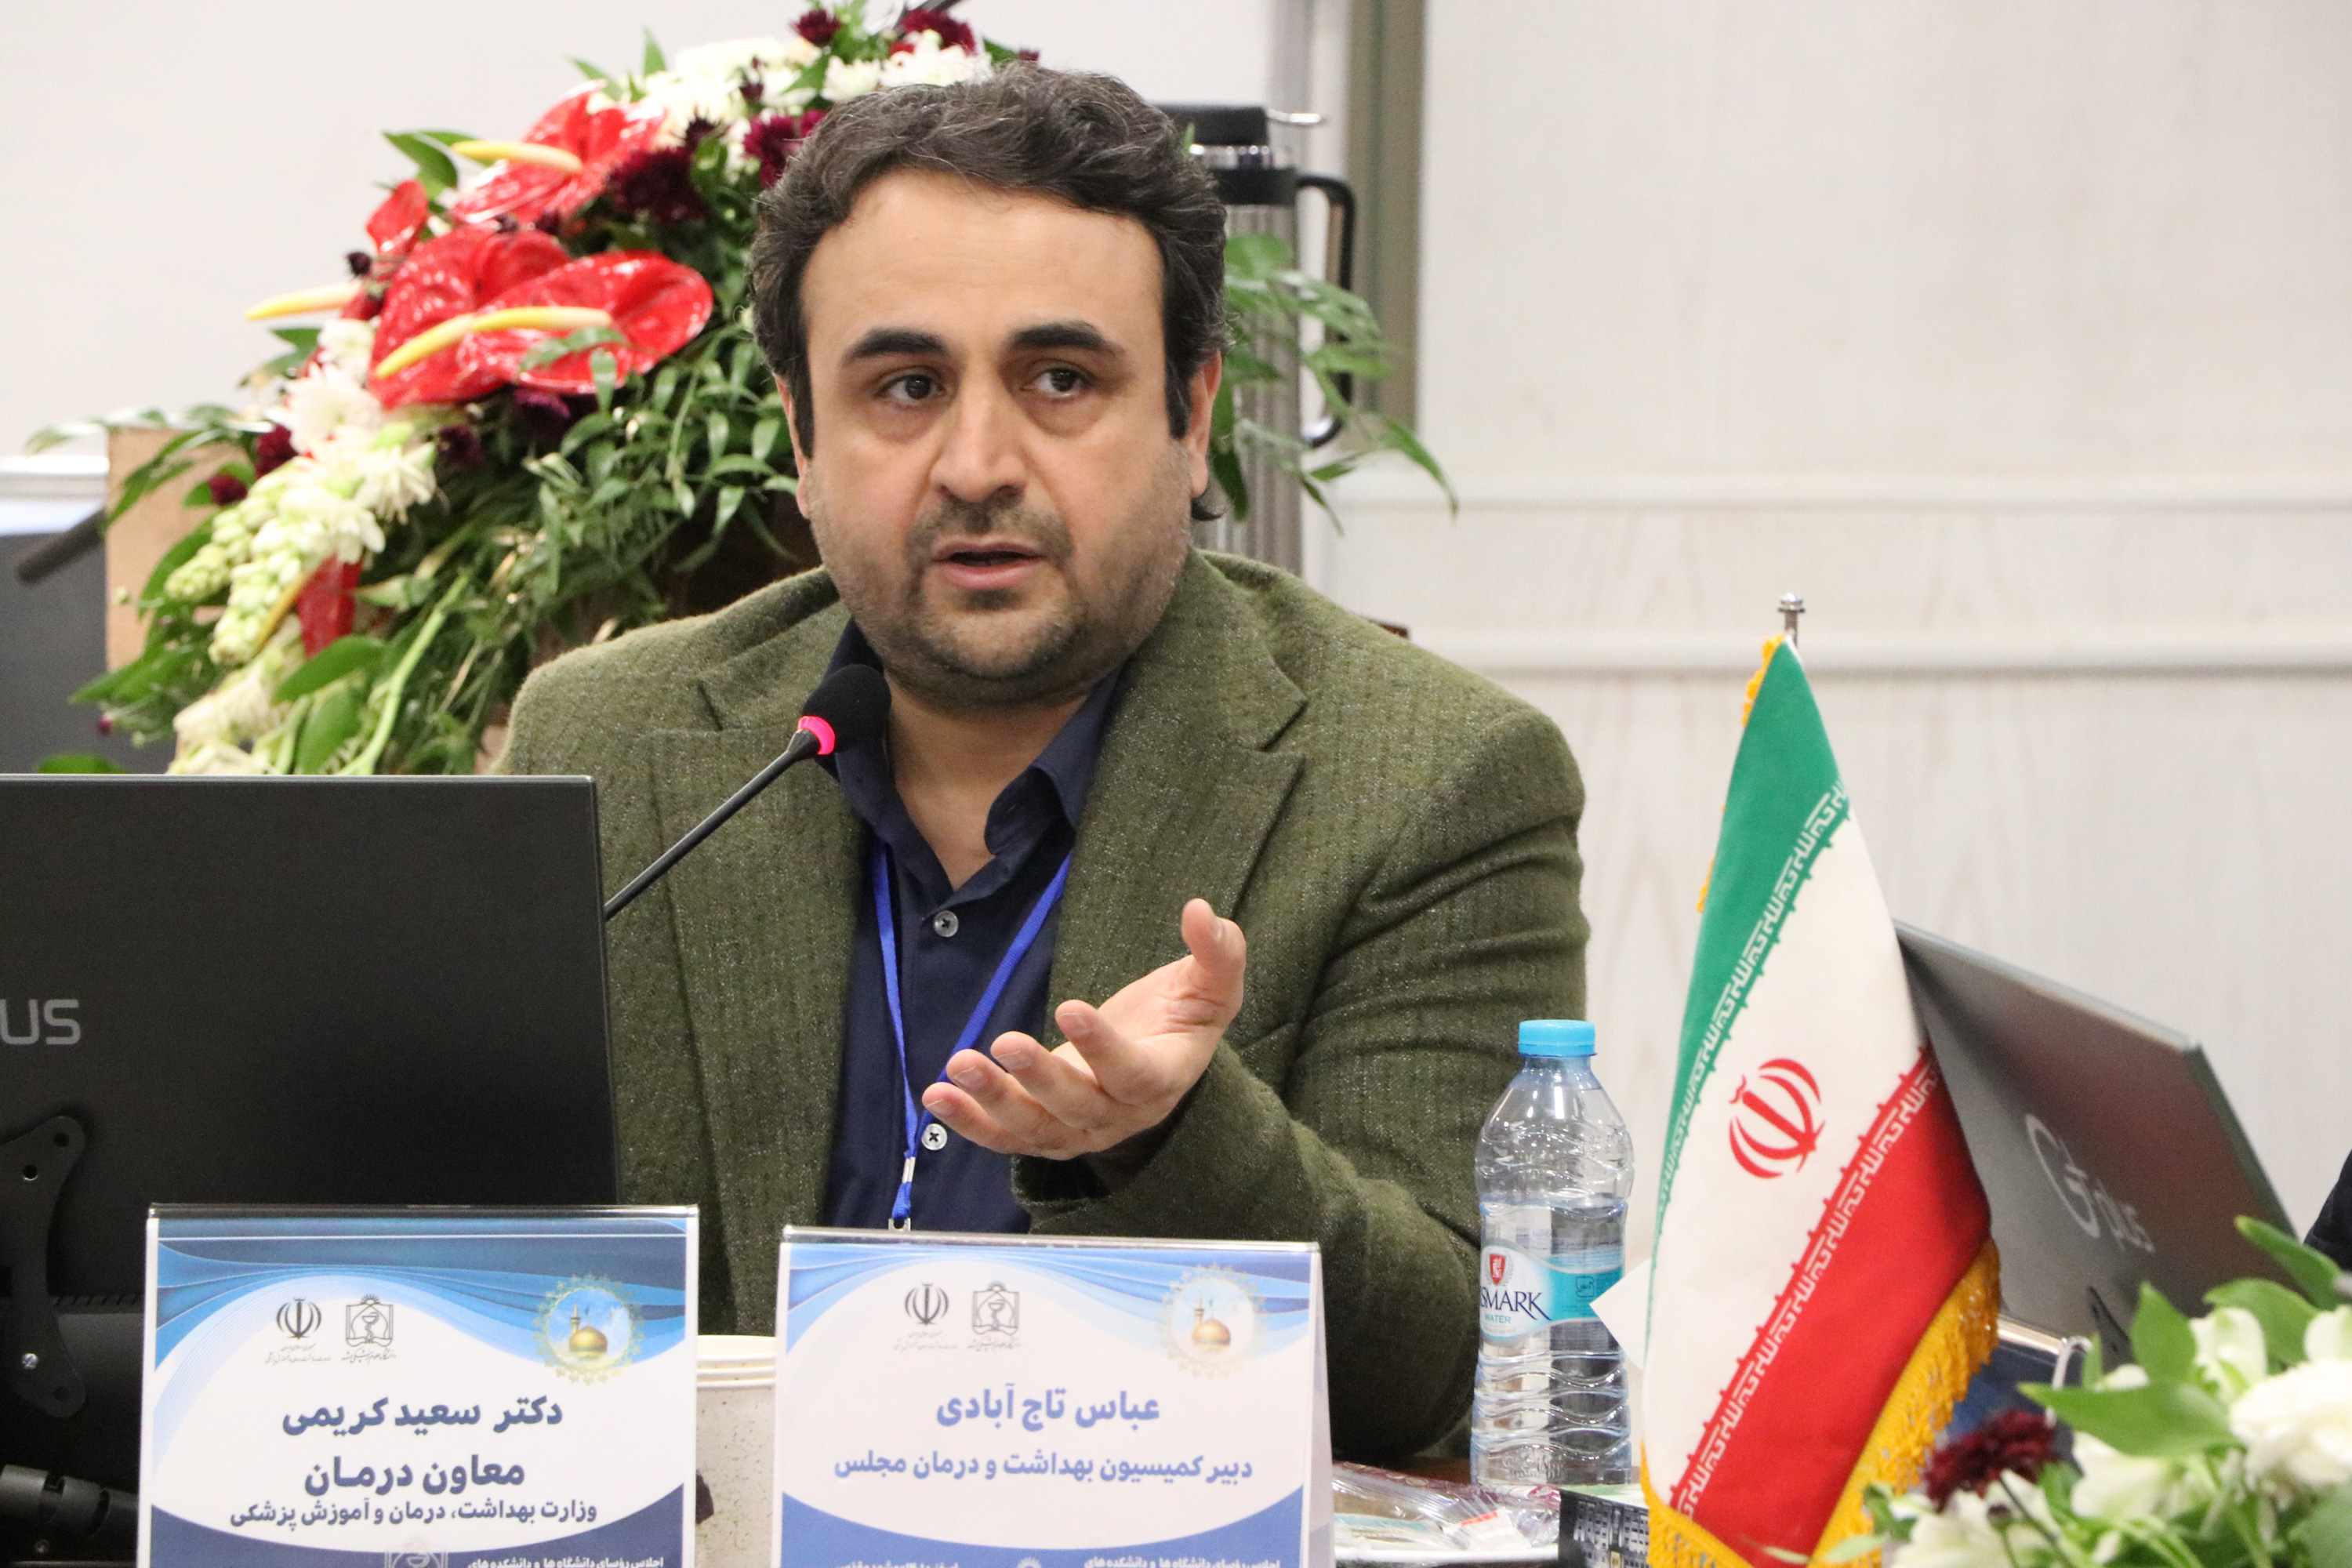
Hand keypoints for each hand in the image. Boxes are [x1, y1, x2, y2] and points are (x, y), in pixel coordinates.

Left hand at [919, 898, 1245, 1160]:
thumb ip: (1218, 953)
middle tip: (1004, 1042)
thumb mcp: (1212, 986)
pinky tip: (937, 1095)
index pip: (1134, 1074)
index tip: (1070, 1007)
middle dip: (1040, 1078)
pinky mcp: (1044, 1131)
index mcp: (1163, 1079)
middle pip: (1078, 1107)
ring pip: (1035, 1128)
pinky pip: (1006, 1138)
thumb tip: (1202, 910)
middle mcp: (1119, 1115)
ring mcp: (1078, 1129)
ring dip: (993, 1102)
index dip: (1103, 1048)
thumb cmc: (1184, 1017)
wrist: (1159, 1060)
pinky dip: (970, 1123)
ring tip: (958, 1066)